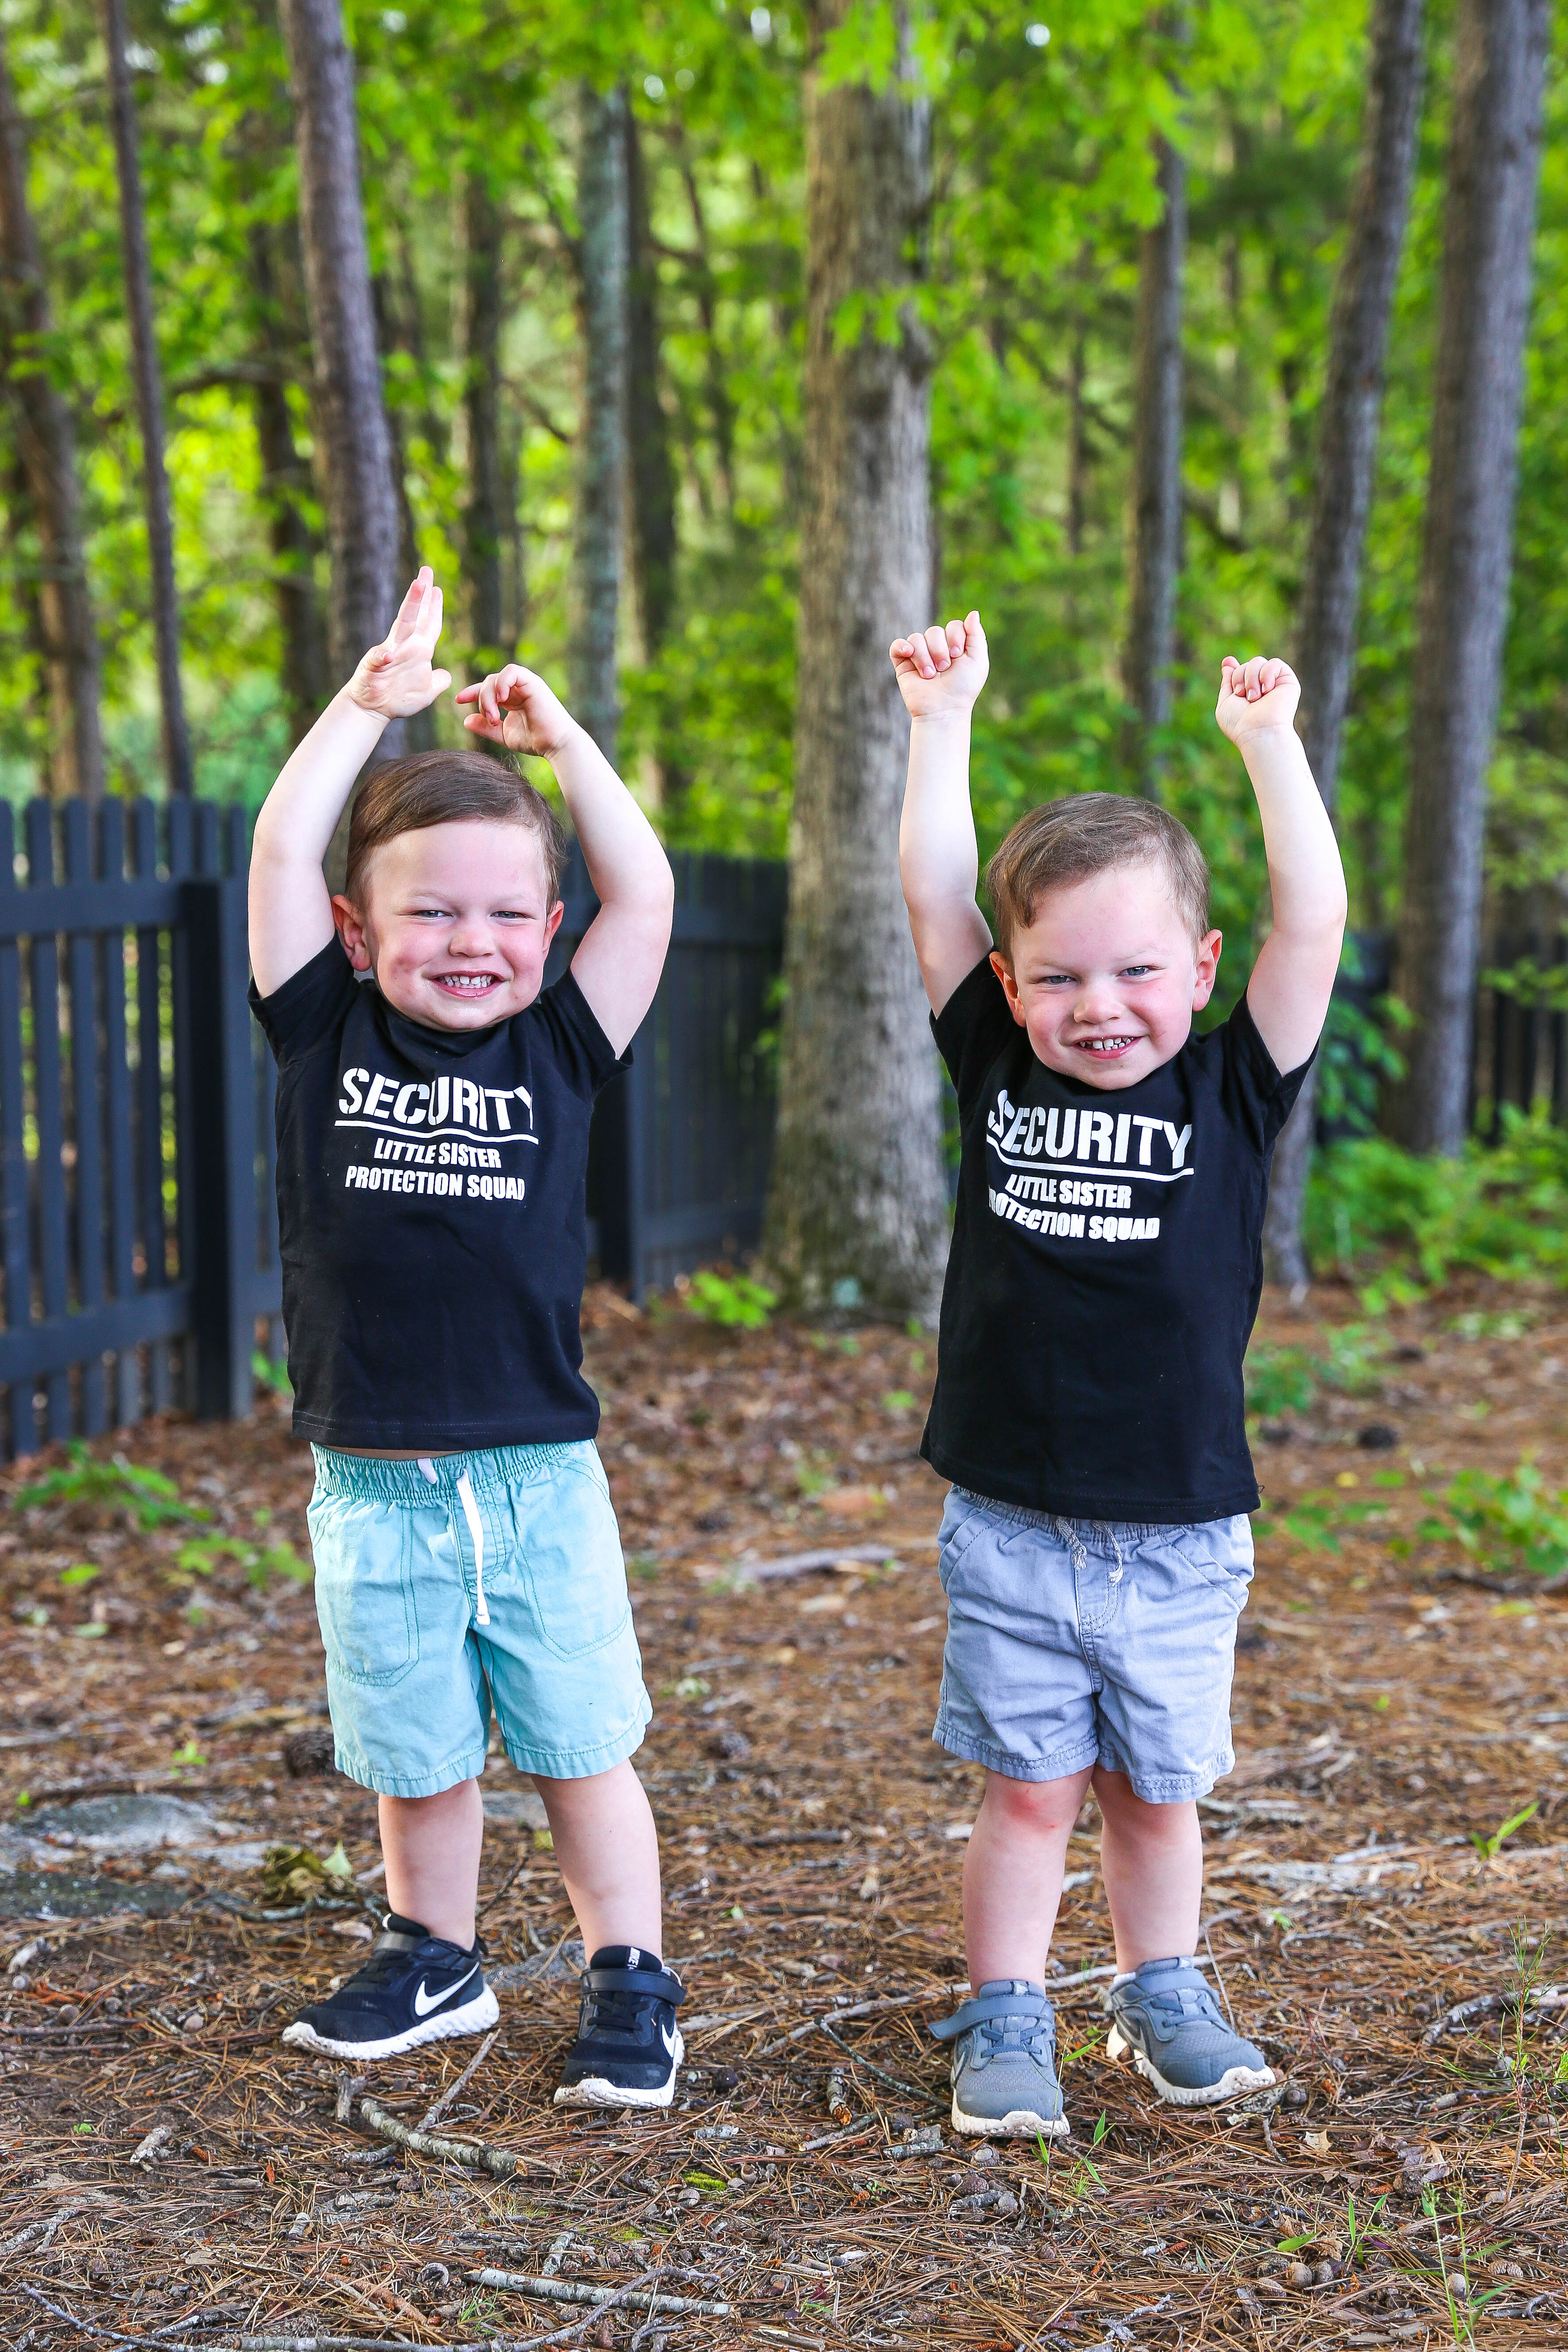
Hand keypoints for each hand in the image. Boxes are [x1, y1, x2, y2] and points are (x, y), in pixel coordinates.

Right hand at [347, 568, 451, 717]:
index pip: (431, 624)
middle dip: (423, 593)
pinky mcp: (376, 666)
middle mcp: (407, 646)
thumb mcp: (427, 691)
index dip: (435, 607)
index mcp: (420, 651)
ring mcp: (392, 653)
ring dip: (411, 605)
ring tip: (417, 585)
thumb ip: (439, 680)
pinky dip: (383, 656)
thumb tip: (445, 674)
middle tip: (426, 570)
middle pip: (417, 615)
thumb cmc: (399, 699)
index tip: (437, 588)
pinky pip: (380, 658)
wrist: (373, 709)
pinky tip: (388, 654)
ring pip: (403, 625)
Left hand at [455, 663, 574, 757]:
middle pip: (488, 682)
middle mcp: (517, 689)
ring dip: (489, 695)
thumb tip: (466, 720)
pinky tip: (501, 699)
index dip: (471, 692)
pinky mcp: (532, 682)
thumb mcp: (504, 735)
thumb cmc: (535, 741)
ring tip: (494, 715)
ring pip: (496, 678)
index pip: (487, 689)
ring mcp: (525, 684)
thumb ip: (486, 728)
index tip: (458, 700)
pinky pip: (511, 671)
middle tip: (489, 719)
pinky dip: (502, 683)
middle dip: (482, 699)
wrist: (556, 744)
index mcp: (512, 699)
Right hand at [890, 612, 988, 719]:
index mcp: (954, 646)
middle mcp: (936, 648)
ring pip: (917, 638)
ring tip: (930, 675)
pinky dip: (901, 647)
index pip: (953, 626)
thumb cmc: (963, 688)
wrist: (944, 709)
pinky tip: (909, 654)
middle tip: (944, 669)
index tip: (957, 655)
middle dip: (940, 650)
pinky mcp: (903, 664)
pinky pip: (897, 645)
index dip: (955, 637)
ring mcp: (918, 656)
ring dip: (925, 657)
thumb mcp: (977, 660)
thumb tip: (973, 613)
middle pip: (934, 631)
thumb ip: (976, 635)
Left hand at [1215, 653, 1299, 743]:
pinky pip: (1274, 663)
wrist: (1258, 731)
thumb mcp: (1225, 703)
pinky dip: (1267, 674)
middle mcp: (1260, 686)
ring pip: (1258, 661)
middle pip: (1245, 665)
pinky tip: (1266, 690)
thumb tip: (1227, 661)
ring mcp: (1274, 683)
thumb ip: (1227, 682)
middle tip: (1243, 696)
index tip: (1228, 662)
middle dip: (1239, 678)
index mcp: (1247, 692)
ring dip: (1251, 678)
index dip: (1233, 668)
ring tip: (1254, 697)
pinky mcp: (1287, 680)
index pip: (1239, 672)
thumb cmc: (1240, 723)